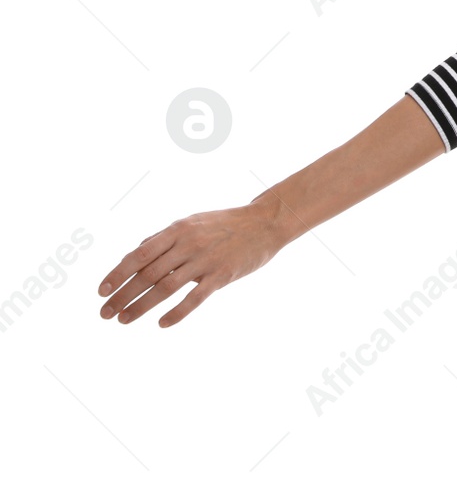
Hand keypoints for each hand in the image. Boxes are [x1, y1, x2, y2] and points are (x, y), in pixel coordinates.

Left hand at [97, 201, 285, 327]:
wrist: (266, 222)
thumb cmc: (227, 223)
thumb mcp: (193, 222)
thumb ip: (165, 238)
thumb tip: (135, 253)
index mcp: (178, 229)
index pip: (139, 255)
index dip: (117, 274)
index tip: (101, 291)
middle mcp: (189, 243)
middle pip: (147, 274)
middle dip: (122, 295)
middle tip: (105, 313)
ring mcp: (206, 260)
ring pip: (165, 287)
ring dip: (141, 306)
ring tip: (124, 320)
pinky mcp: (223, 275)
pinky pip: (195, 297)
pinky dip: (176, 312)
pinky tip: (161, 324)